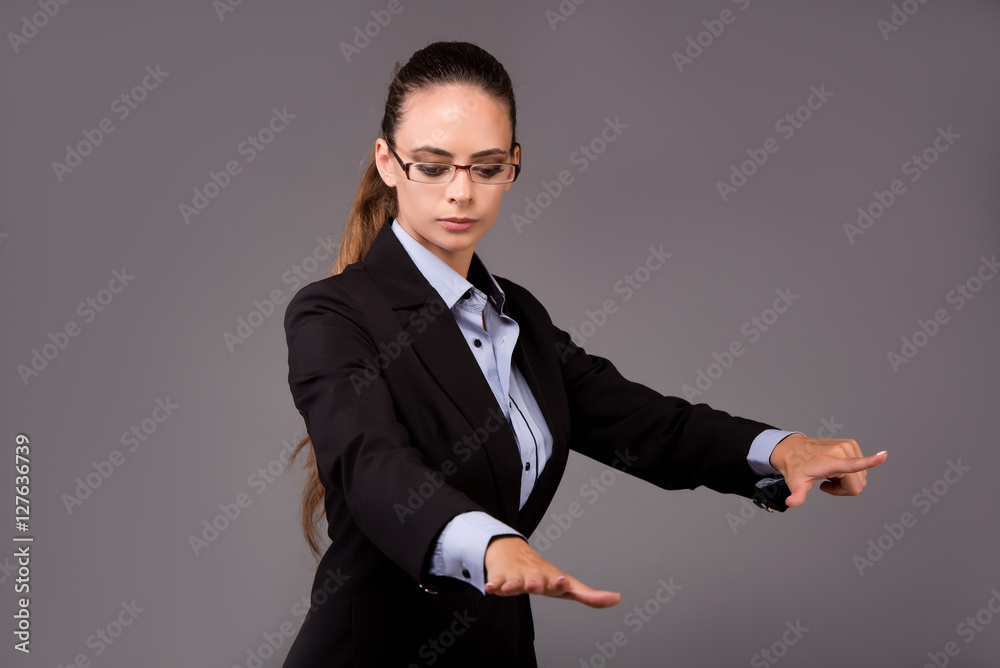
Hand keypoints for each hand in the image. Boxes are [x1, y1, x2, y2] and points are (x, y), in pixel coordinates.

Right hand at [483, 536, 620, 607]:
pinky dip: (493, 584)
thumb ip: (589, 595)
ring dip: (514, 584)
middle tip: (537, 585)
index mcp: (551, 579)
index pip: (558, 582)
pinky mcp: (501, 578)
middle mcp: (535, 576)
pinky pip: (496, 582)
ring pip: (515, 581)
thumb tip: (617, 599)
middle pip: (536, 581)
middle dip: (536, 583)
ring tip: (511, 588)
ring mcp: (517, 576)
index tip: (562, 581)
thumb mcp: (565, 585)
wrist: (510, 551)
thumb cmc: (542, 573)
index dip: (560, 583)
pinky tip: (490, 587)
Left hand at [769, 434, 886, 507]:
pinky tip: (833, 469)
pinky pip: (860, 468)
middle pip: (858, 485)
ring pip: (861, 478)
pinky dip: (849, 473)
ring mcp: (849, 446)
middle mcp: (843, 451)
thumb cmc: (796, 467)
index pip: (853, 464)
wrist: (793, 449)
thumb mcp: (796, 483)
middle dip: (844, 490)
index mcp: (831, 461)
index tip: (883, 455)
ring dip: (846, 481)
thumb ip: (797, 495)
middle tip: (825, 483)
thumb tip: (791, 502)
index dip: (870, 461)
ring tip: (828, 475)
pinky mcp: (852, 444)